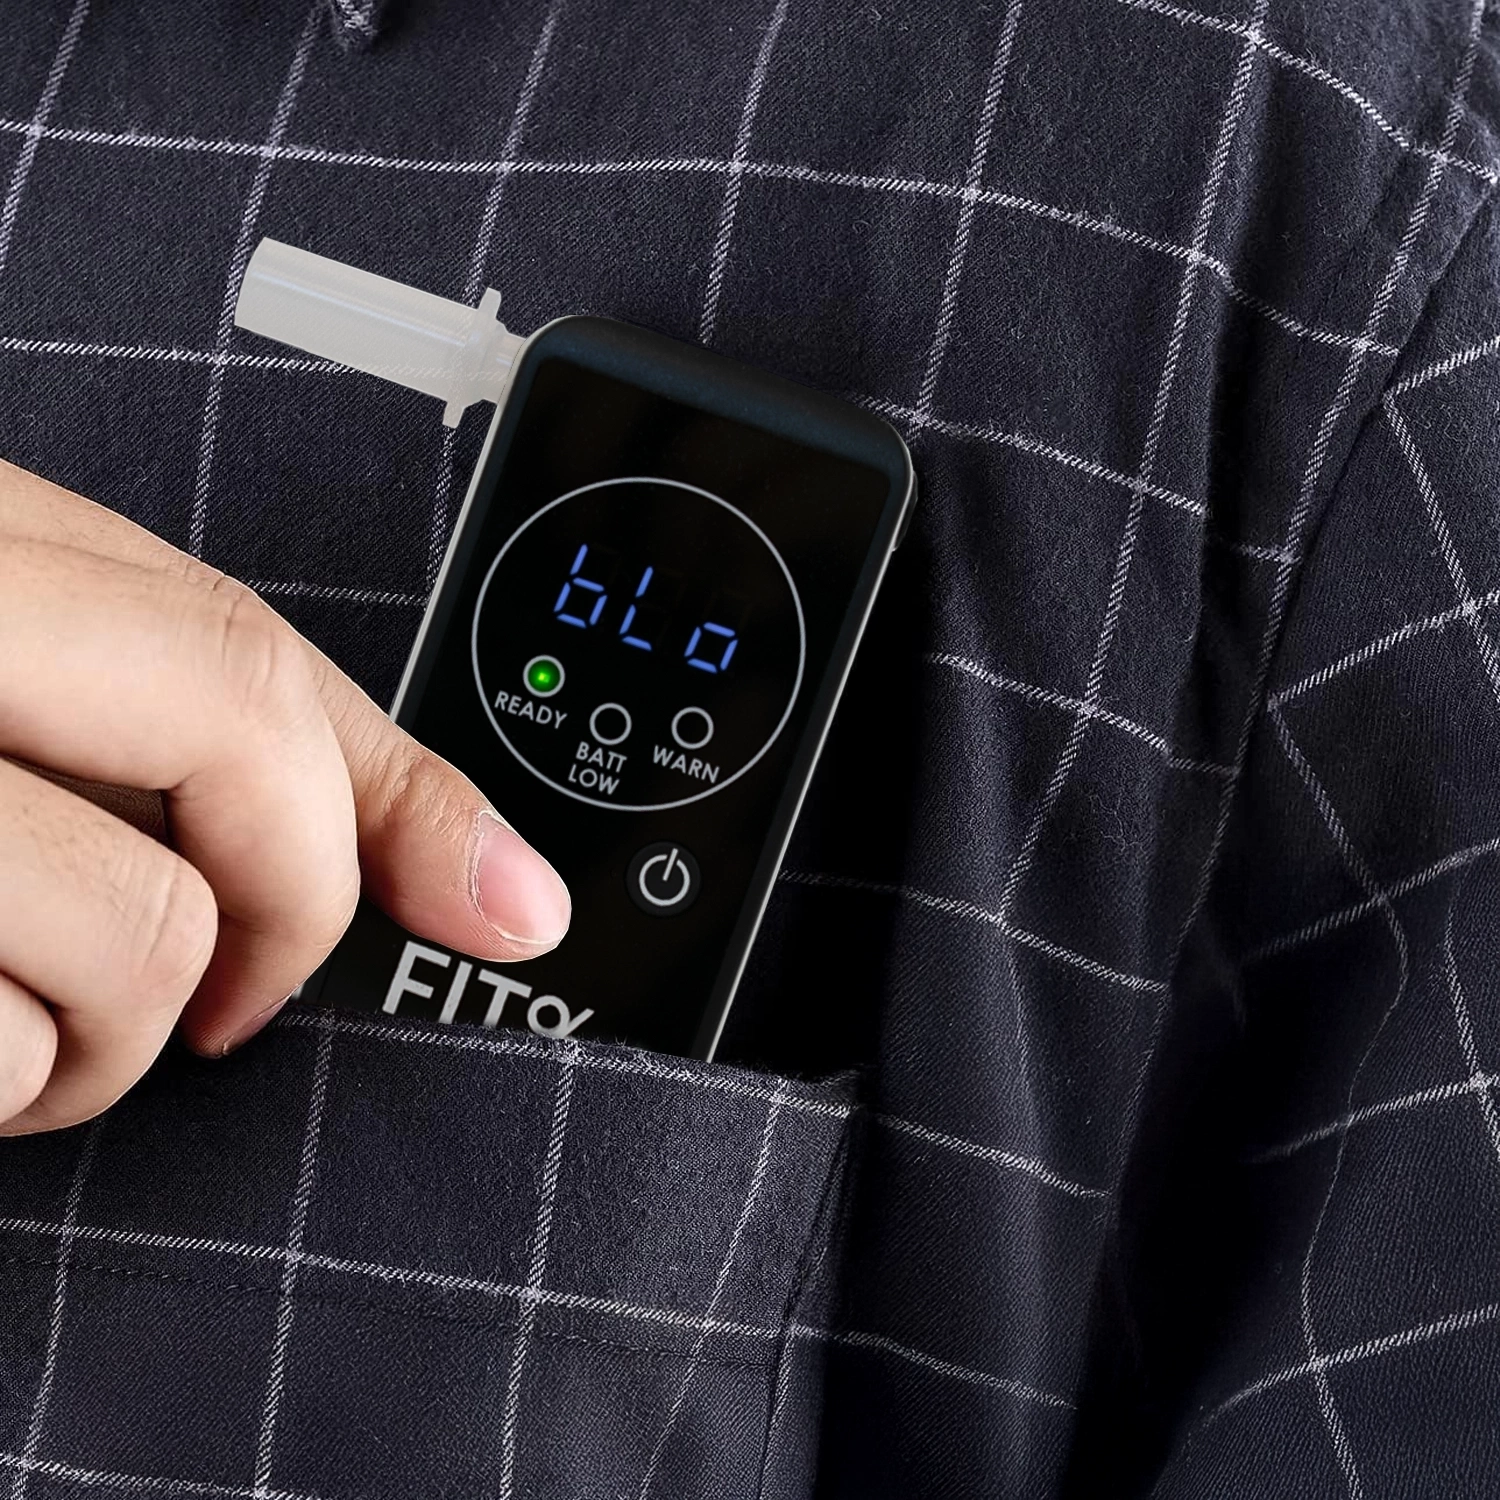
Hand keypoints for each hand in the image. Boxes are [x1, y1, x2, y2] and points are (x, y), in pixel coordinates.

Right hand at [0, 459, 570, 1134]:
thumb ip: (222, 754)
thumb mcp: (33, 706)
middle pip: (244, 735)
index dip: (401, 800)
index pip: (255, 651)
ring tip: (14, 1032)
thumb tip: (512, 890)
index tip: (502, 908)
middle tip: (228, 1009)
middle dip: (290, 913)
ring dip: (97, 1047)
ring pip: (142, 934)